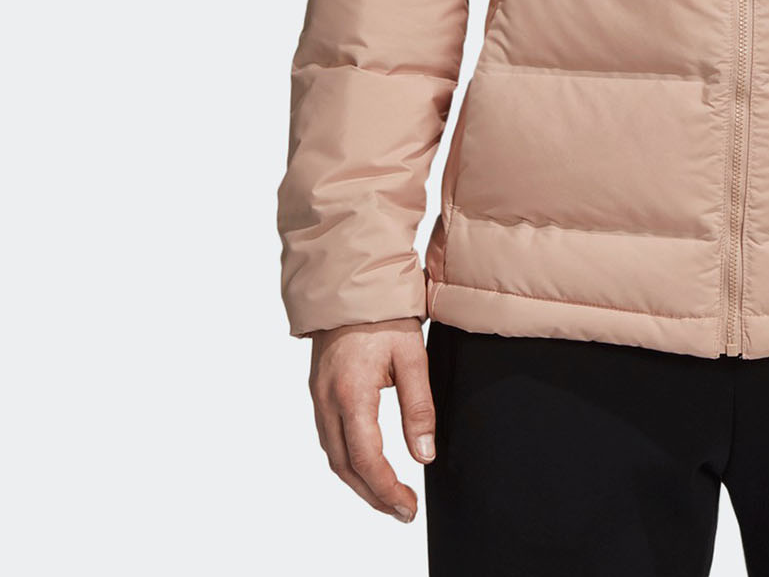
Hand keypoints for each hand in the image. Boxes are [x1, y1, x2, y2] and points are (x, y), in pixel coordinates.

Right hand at [308, 318, 435, 521]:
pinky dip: (348, 461)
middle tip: (401, 510)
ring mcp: (318, 398)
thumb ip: (418, 407)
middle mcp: (327, 402)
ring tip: (387, 496)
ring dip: (359, 482)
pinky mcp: (318, 392)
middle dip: (373, 495)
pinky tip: (366, 464)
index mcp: (352, 394)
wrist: (350, 284)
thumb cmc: (384, 316)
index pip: (367, 459)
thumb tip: (423, 455)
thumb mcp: (412, 357)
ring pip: (334, 456)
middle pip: (345, 467)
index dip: (387, 489)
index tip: (408, 506)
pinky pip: (329, 438)